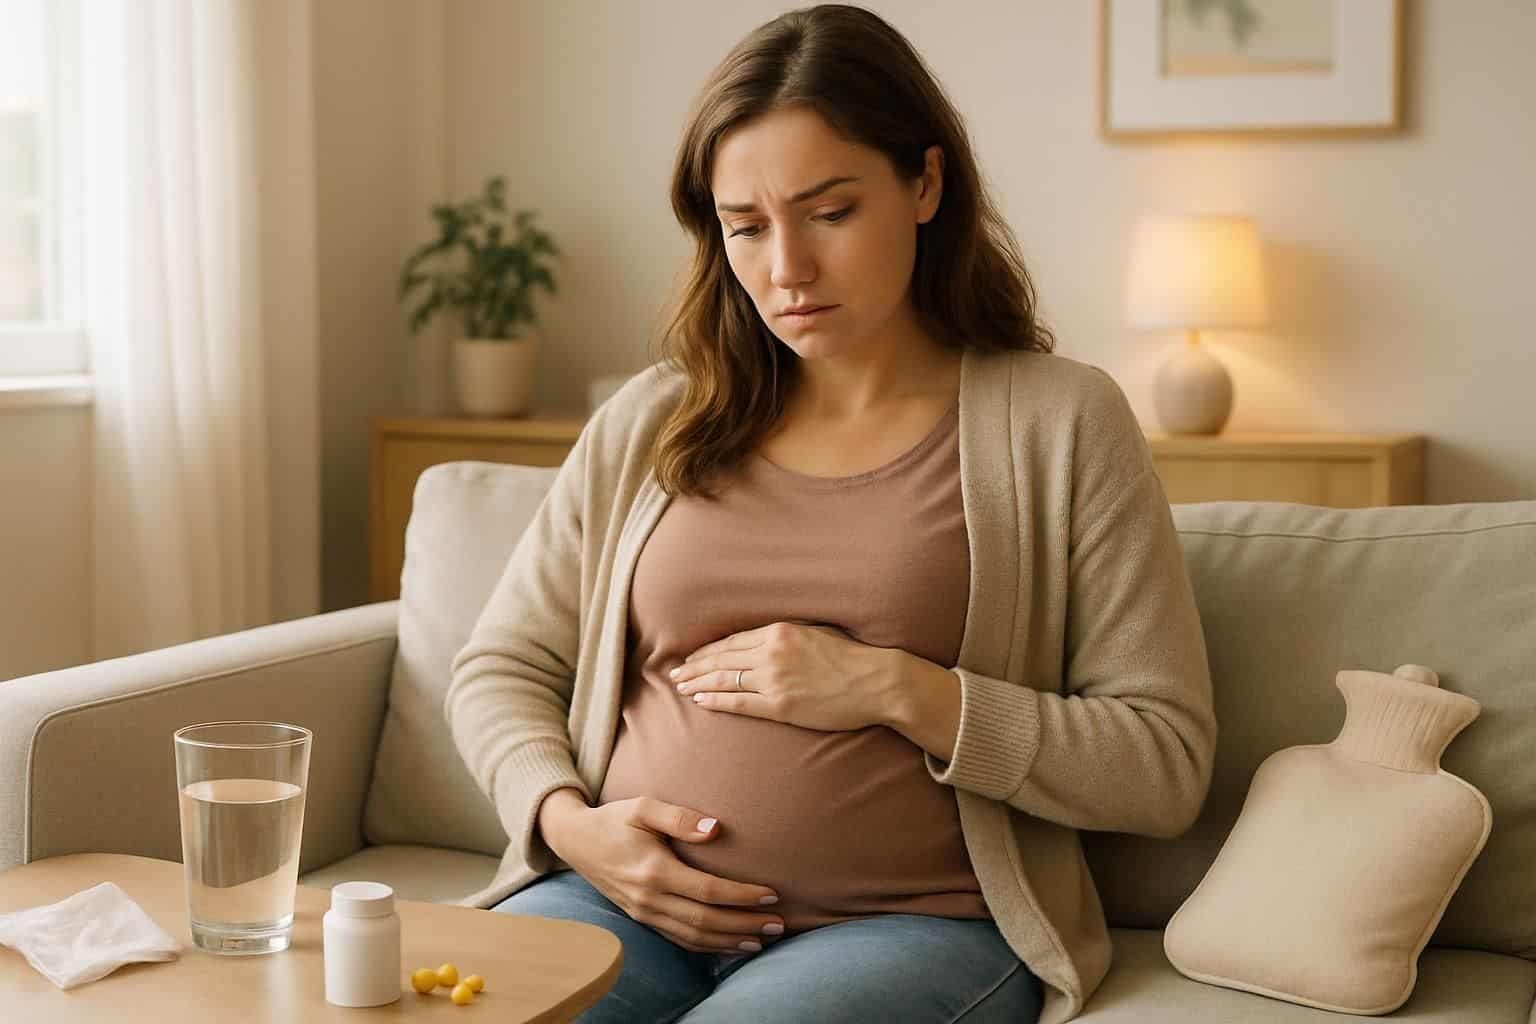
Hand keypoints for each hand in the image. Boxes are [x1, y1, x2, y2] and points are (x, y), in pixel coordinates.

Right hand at [550, 797, 784, 954]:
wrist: (576, 841)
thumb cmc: (614, 819)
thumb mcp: (643, 807)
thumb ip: (680, 817)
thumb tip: (717, 830)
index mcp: (653, 871)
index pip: (708, 891)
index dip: (742, 896)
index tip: (771, 894)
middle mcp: (649, 898)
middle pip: (706, 920)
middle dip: (745, 924)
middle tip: (779, 923)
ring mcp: (644, 913)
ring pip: (694, 936)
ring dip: (731, 940)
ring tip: (763, 938)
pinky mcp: (642, 918)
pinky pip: (679, 940)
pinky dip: (708, 946)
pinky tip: (730, 944)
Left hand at [670, 621, 896, 732]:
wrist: (876, 681)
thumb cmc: (852, 657)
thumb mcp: (816, 632)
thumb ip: (787, 635)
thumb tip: (764, 640)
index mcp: (780, 631)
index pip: (732, 641)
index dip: (708, 650)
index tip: (692, 656)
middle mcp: (772, 653)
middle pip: (722, 659)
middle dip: (694, 666)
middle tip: (674, 673)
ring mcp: (775, 680)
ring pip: (725, 680)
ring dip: (698, 683)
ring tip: (681, 687)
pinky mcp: (781, 705)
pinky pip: (740, 702)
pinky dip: (717, 700)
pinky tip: (701, 701)